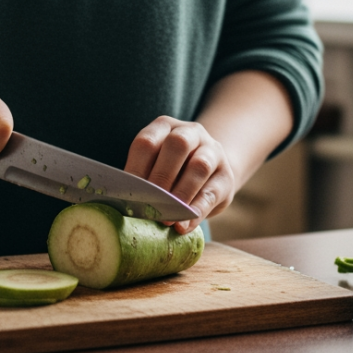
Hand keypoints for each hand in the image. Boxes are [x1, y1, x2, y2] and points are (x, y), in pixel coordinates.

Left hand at [124, 116, 236, 233]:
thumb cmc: (172, 171)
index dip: (136, 169)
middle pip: (177, 145)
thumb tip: (126, 205)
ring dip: (181, 194)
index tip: (129, 195)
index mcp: (164, 127)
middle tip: (150, 203)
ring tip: (167, 218)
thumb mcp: (156, 165)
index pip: (147, 142)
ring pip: (200, 166)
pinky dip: (197, 210)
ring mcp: (213, 151)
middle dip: (161, 176)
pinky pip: (212, 192)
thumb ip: (143, 180)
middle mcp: (191, 133)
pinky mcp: (226, 176)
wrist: (210, 171)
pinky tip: (184, 225)